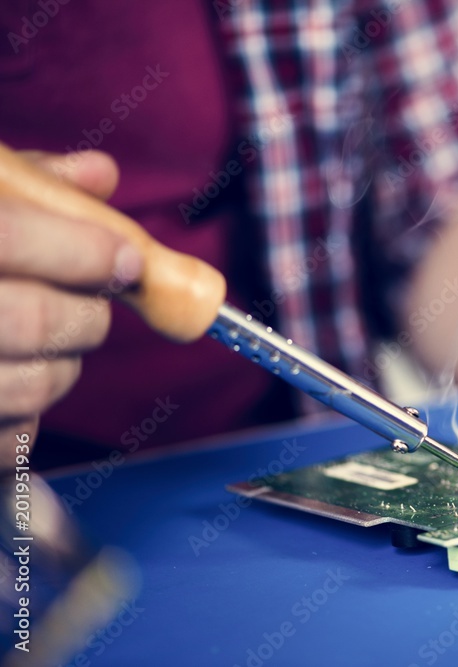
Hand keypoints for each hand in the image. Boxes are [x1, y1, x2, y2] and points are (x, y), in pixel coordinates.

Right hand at [0, 148, 140, 453]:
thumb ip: (26, 184)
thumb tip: (99, 174)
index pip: (10, 239)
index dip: (84, 250)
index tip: (128, 258)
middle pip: (35, 319)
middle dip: (89, 313)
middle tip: (94, 303)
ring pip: (34, 384)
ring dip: (66, 364)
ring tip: (51, 342)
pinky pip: (13, 441)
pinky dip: (30, 416)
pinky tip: (13, 380)